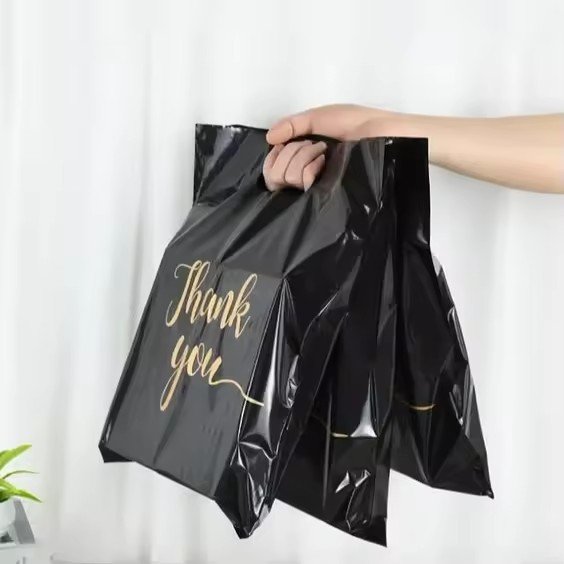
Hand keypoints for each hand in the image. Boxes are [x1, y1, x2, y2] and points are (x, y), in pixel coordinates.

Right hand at [263, 105, 402, 190]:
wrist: (385, 136)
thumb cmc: (357, 123)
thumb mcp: (321, 117)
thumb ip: (293, 124)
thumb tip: (269, 138)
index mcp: (307, 150)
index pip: (279, 159)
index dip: (280, 152)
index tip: (287, 144)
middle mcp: (309, 168)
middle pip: (281, 169)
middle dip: (295, 153)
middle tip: (316, 147)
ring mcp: (317, 181)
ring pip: (290, 178)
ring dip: (304, 160)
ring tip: (324, 156)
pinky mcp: (327, 190)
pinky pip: (304, 187)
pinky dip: (309, 172)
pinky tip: (324, 165)